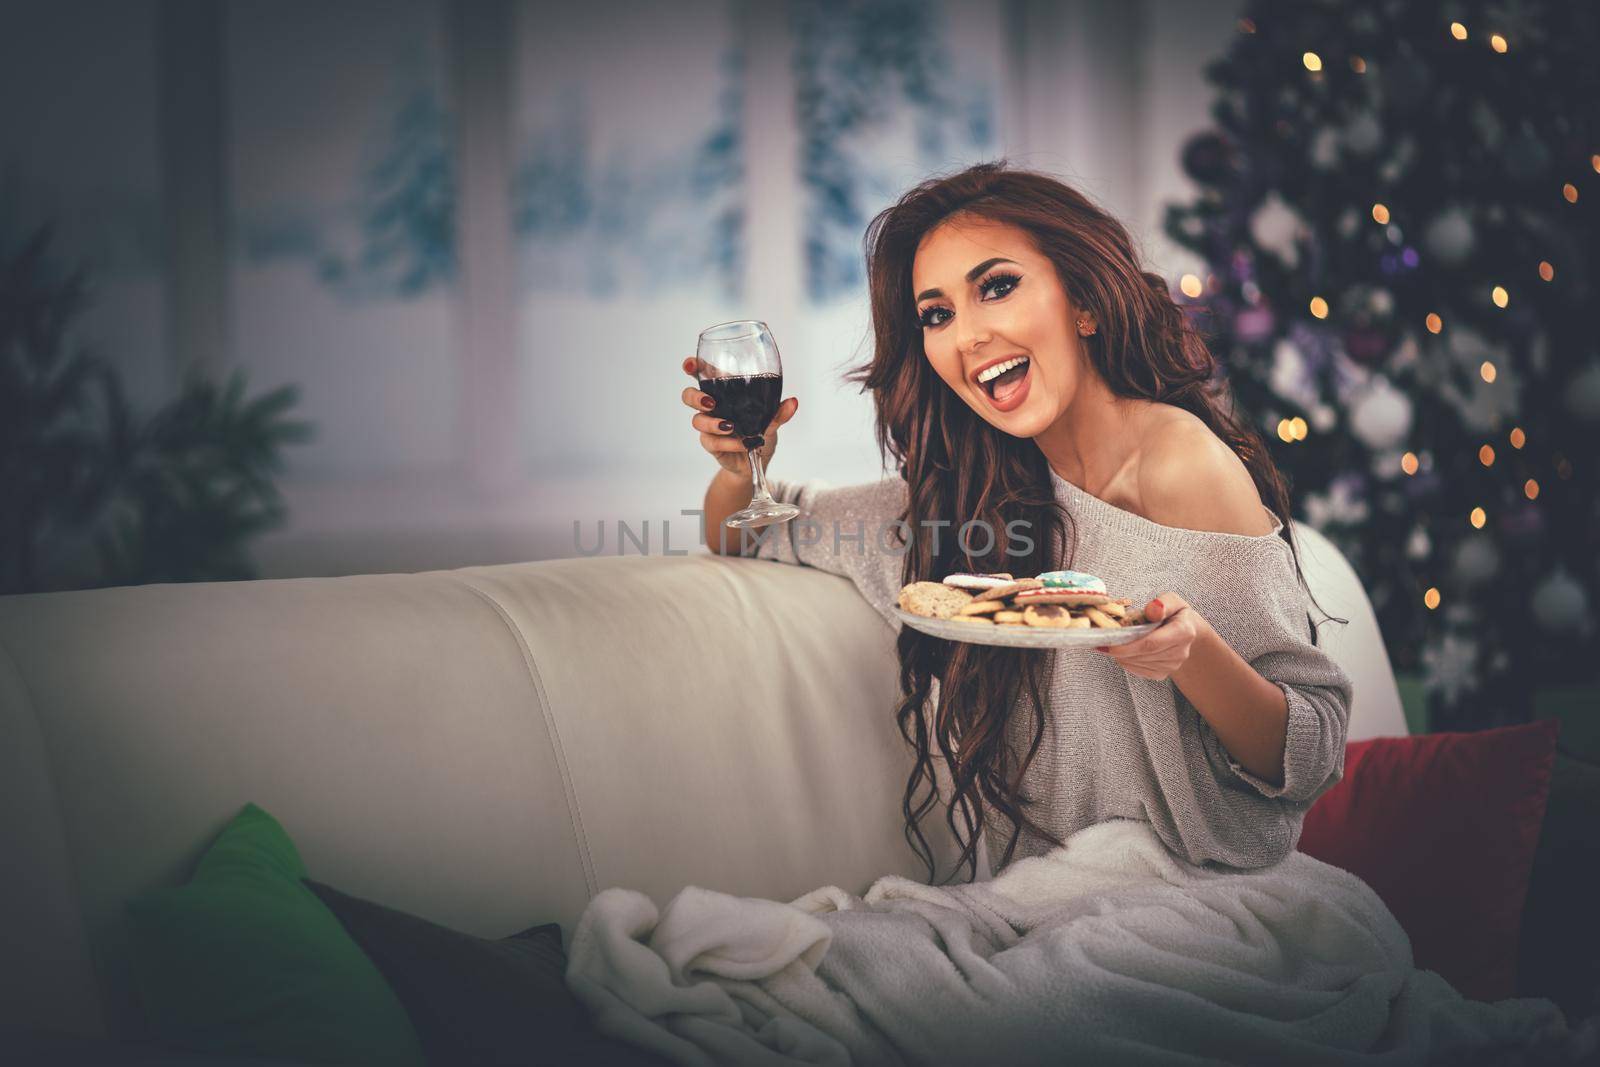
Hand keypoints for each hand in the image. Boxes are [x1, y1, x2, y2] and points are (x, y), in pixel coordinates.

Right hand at [681, 356, 797, 477]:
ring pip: (697, 420)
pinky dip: (728, 442)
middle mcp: (712, 407)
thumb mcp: (772, 420)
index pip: (703, 374)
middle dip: (695, 397)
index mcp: (724, 392)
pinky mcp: (711, 444)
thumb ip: (779, 412)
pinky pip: (711, 441)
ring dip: (712, 423)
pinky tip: (743, 443)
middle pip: (689, 396)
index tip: (689, 365)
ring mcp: (709, 426)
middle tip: (710, 402)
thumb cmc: (760, 432)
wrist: (757, 461)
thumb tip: (793, 402)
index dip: (693, 367)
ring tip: (730, 426)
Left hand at [1097, 593, 1207, 680]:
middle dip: (1119, 648)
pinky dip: (1125, 660)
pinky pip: (1137, 669)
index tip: (1108, 642)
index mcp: (1183, 632)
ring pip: (1137, 663)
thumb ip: (1163, 603)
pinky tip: (1123, 650)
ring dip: (1121, 654)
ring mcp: (1171, 666)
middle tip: (1101, 640)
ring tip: (1113, 641)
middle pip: (1142, 654)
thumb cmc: (1176, 614)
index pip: (1151, 643)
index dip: (1128, 645)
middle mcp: (1179, 653)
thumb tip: (1152, 609)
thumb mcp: (1172, 601)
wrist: (1187, 632)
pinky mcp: (1161, 674)